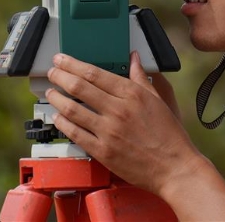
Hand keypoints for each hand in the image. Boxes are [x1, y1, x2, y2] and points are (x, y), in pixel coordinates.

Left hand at [45, 51, 201, 195]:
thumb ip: (141, 77)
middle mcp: (118, 110)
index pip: (95, 73)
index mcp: (132, 94)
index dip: (73, 64)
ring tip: (51, 92)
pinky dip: (63, 123)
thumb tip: (134, 58)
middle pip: (79, 87)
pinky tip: (58, 117)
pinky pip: (76, 134)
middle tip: (52, 72)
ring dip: (57, 98)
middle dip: (60, 76)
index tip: (63, 60)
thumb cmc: (168, 135)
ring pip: (73, 109)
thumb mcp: (157, 99)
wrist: (174, 166)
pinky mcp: (103, 151)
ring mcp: (109, 131)